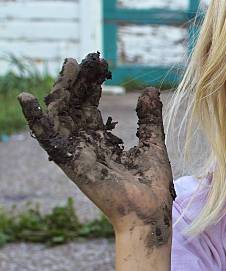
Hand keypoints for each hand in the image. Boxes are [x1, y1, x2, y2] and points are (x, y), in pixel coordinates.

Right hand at [17, 52, 175, 248]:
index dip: (94, 84)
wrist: (150, 212)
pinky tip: (27, 99)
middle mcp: (86, 146)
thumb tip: (148, 89)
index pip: (92, 106)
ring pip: (62, 116)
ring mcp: (77, 153)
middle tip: (84, 59)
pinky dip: (35, 120)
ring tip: (69, 67)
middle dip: (79, 82)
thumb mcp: (153, 143)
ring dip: (63, 91)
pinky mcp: (71, 162)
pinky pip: (48, 139)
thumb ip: (149, 118)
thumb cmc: (152, 185)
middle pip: (75, 107)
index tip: (101, 63)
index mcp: (103, 142)